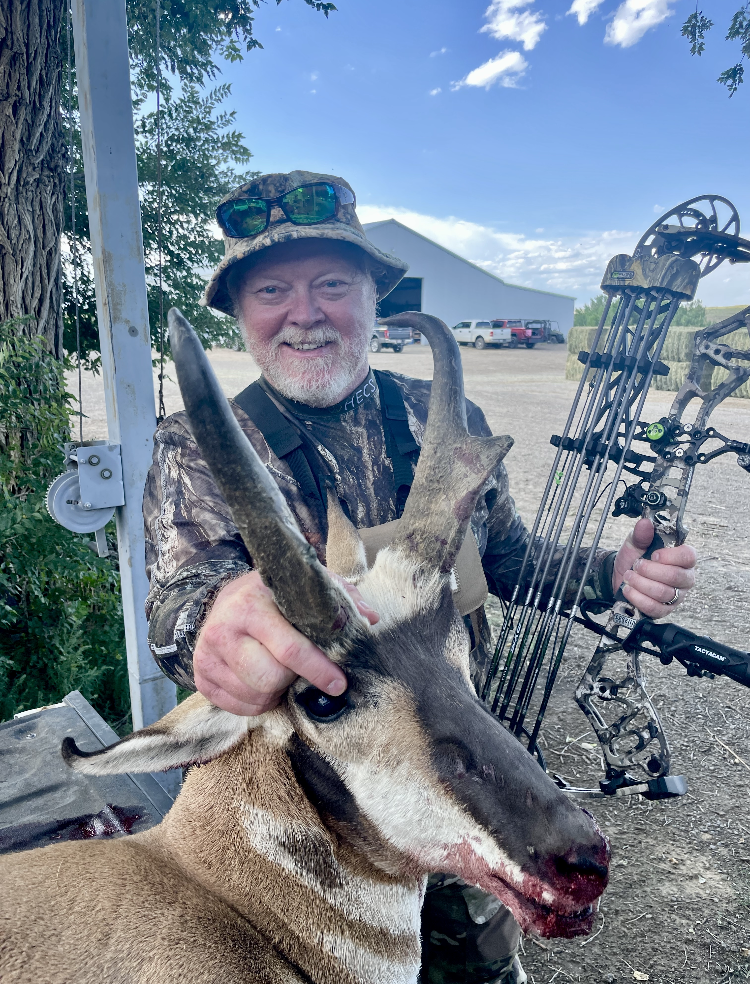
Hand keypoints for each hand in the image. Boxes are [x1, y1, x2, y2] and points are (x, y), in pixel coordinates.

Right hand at [193, 571, 378, 715]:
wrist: (224, 600)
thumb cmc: (274, 596)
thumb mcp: (305, 586)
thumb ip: (340, 598)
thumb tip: (369, 619)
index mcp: (252, 604)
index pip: (290, 649)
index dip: (319, 670)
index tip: (339, 683)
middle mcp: (224, 629)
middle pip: (270, 679)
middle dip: (294, 680)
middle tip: (300, 670)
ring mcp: (208, 655)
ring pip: (256, 696)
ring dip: (278, 693)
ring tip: (282, 674)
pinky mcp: (201, 678)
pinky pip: (239, 708)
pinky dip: (259, 703)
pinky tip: (263, 683)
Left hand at [613, 518, 696, 618]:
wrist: (621, 578)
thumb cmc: (635, 559)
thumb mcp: (635, 543)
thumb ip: (641, 534)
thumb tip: (645, 523)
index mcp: (682, 558)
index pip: (689, 556)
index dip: (671, 556)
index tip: (654, 555)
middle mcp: (684, 578)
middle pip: (676, 576)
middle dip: (651, 571)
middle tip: (636, 565)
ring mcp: (676, 596)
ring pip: (664, 593)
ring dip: (642, 583)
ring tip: (629, 576)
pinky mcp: (665, 610)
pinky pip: (655, 608)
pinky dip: (638, 598)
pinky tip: (628, 590)